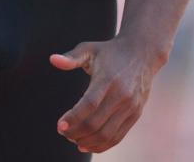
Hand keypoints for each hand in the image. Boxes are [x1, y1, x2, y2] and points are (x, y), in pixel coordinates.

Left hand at [51, 36, 161, 153]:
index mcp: (108, 80)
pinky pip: (119, 136)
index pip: (89, 105)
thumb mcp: (89, 48)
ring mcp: (130, 107)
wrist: (141, 54)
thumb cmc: (109, 51)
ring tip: (73, 140)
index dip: (74, 118)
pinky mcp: (135, 115)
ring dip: (88, 141)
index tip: (60, 126)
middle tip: (63, 133)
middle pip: (97, 123)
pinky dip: (103, 145)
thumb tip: (52, 60)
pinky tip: (89, 145)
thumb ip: (71, 57)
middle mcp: (121, 96)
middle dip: (77, 132)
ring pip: (108, 134)